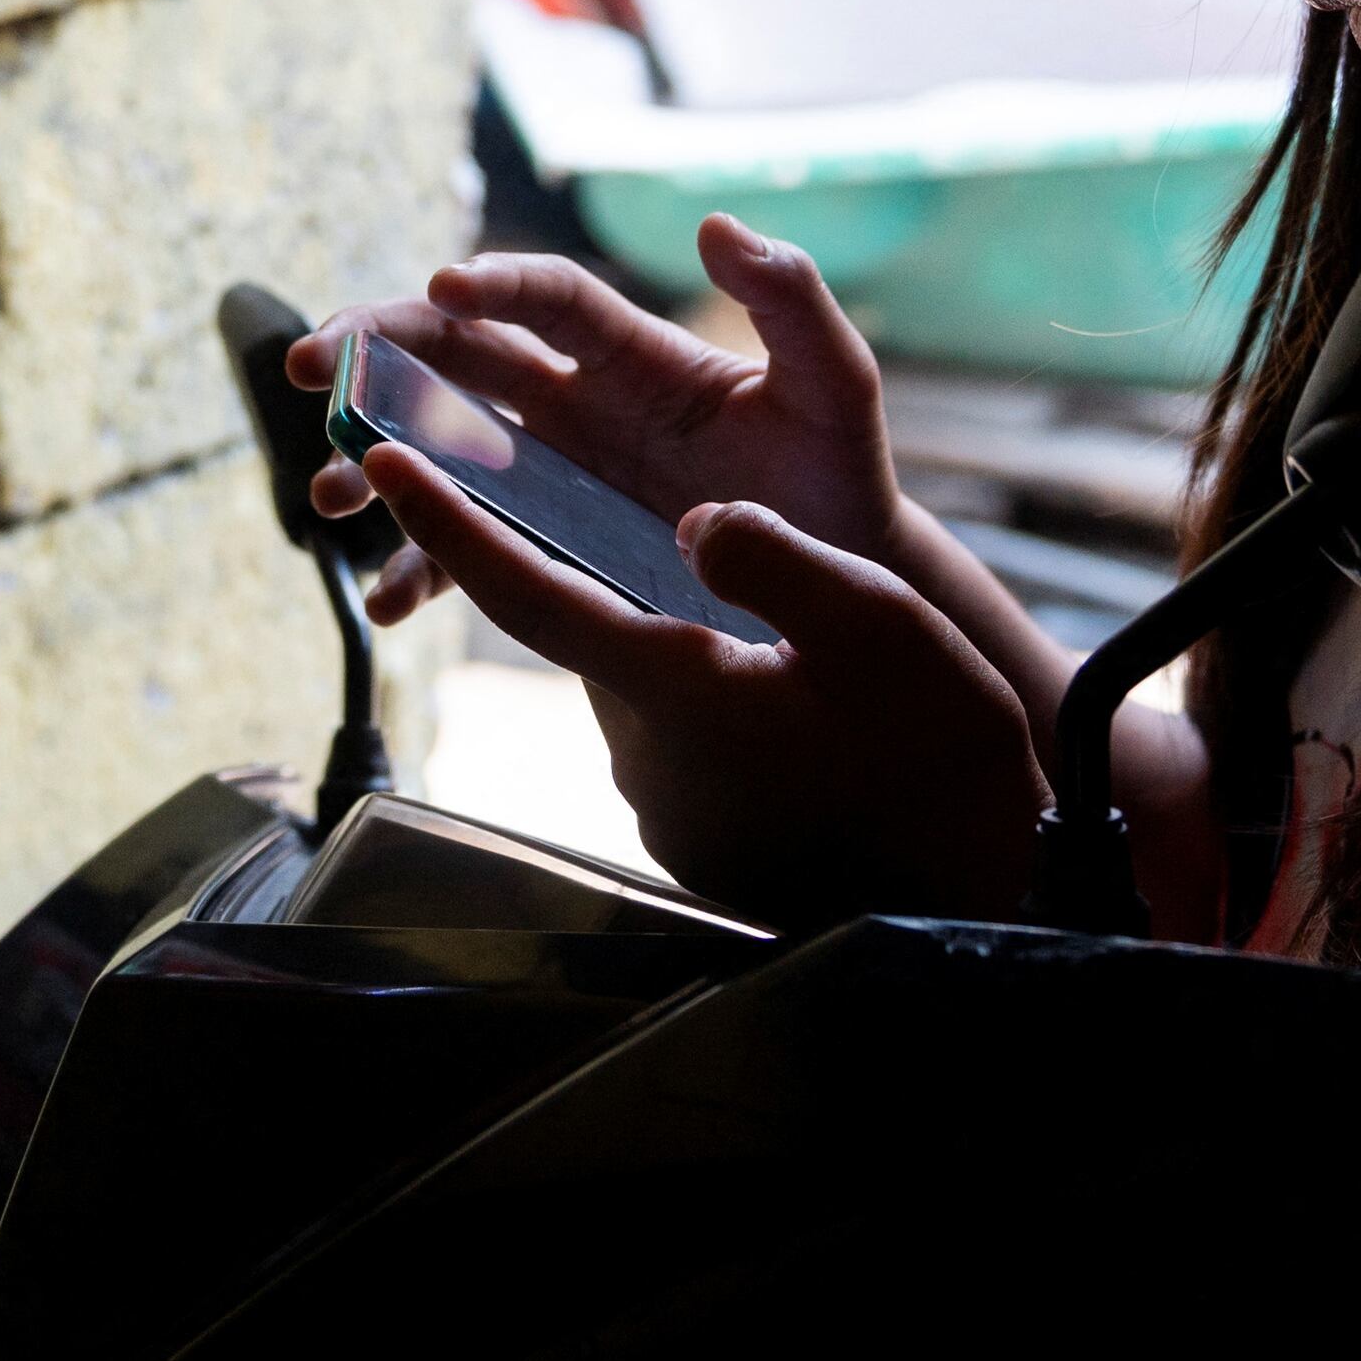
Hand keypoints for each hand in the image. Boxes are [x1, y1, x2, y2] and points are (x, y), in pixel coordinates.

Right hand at [286, 218, 903, 626]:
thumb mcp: (833, 387)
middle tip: (311, 365)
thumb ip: (791, 302)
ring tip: (330, 489)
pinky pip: (462, 548)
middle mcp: (576, 400)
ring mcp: (550, 474)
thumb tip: (719, 223)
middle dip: (376, 349)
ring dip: (373, 457)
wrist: (835, 590)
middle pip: (455, 353)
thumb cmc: (836, 481)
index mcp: (632, 352)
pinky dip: (415, 569)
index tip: (440, 286)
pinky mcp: (545, 546)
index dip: (491, 283)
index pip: (544, 297)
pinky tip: (385, 600)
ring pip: (435, 447)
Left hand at [339, 433, 1044, 928]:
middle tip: (554, 469)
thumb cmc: (939, 761)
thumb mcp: (881, 630)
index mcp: (674, 688)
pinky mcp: (696, 829)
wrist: (979, 897)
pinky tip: (753, 667)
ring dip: (639, 616)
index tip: (382, 464)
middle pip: (573, 623)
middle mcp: (644, 751)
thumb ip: (779, 563)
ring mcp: (666, 802)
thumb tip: (696, 520)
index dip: (447, 524)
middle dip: (551, 548)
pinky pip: (666, 723)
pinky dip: (682, 674)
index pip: (526, 595)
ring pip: (627, 670)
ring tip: (685, 564)